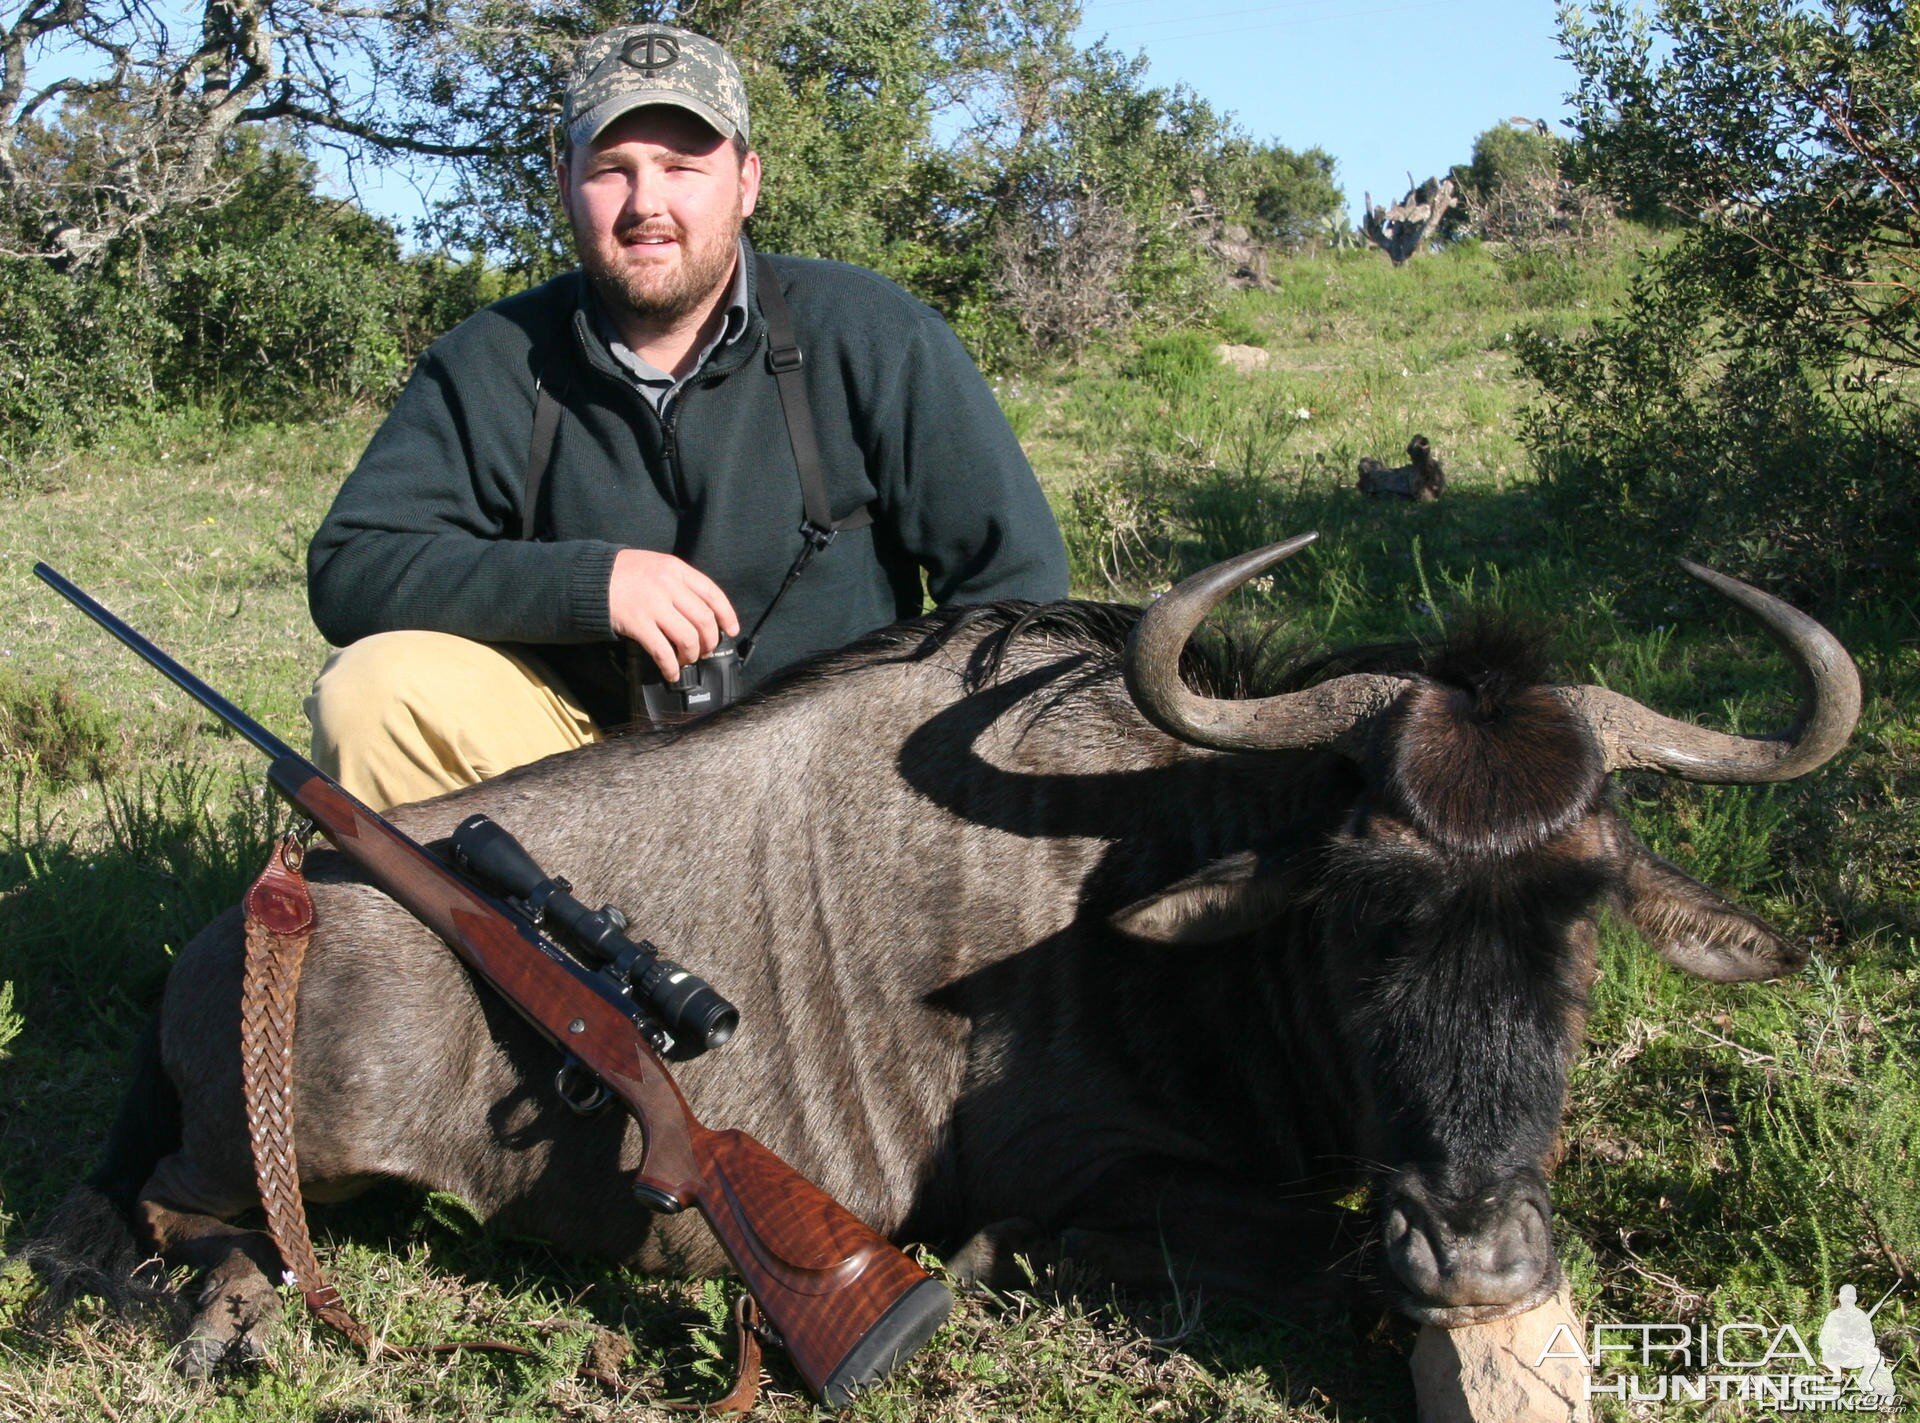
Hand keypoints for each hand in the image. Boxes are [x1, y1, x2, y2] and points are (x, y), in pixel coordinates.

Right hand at [608, 549, 739, 680]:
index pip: (713, 593)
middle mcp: (668, 585)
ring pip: (687, 638)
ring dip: (691, 655)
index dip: (727, 615)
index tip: (731, 630)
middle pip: (704, 620)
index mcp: (676, 569)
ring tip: (686, 660)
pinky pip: (663, 651)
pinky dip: (671, 666)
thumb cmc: (625, 573)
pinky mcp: (638, 623)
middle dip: (710, 641)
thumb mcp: (657, 566)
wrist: (590, 579)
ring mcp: (653, 604)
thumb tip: (703, 612)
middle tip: (705, 650)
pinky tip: (671, 673)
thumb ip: (679, 583)